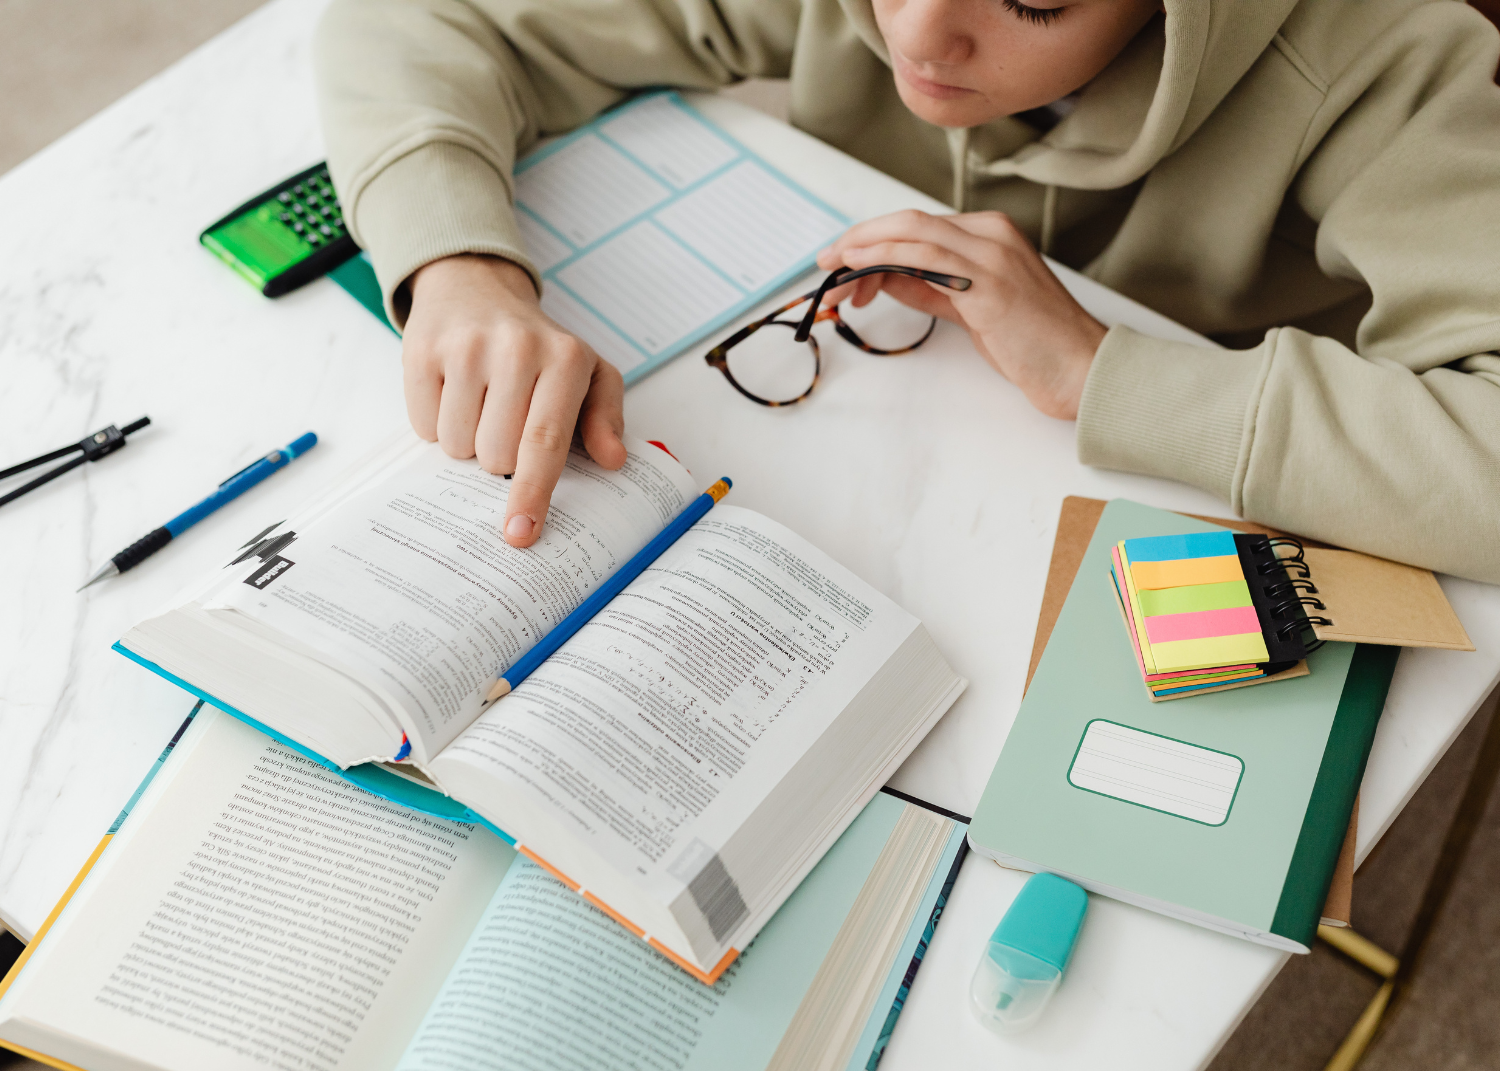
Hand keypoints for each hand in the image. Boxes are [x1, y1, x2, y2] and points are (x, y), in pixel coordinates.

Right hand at [402, 255, 624, 546]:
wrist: (476, 287)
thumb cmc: (538, 346)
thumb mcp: (588, 372)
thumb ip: (606, 418)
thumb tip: (613, 459)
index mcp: (564, 359)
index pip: (545, 442)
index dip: (532, 493)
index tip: (521, 532)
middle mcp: (516, 348)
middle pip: (496, 455)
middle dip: (500, 458)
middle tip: (507, 422)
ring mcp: (465, 348)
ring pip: (457, 446)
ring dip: (467, 442)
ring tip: (481, 403)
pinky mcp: (422, 351)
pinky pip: (423, 427)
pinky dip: (437, 423)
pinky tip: (453, 393)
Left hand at [815, 211, 1105, 419]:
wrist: (1081, 368)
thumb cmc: (1033, 344)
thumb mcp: (972, 308)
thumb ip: (931, 287)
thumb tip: (886, 278)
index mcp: (991, 234)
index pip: (918, 226)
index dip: (874, 239)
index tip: (843, 261)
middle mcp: (992, 234)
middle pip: (909, 221)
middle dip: (859, 238)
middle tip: (825, 261)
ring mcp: (992, 254)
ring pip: (912, 232)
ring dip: (863, 249)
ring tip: (834, 272)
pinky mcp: (988, 283)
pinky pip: (925, 258)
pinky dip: (885, 257)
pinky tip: (859, 269)